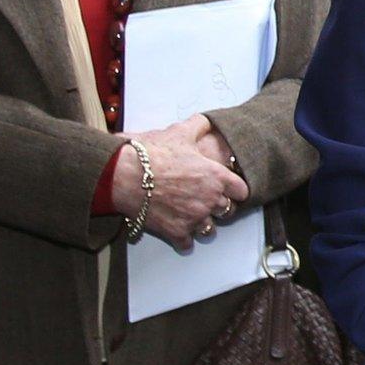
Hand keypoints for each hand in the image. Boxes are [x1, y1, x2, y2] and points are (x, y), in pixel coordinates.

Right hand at [114, 121, 249, 249]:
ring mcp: (193, 218)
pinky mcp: (175, 232)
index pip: (242, 191)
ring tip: (192, 216)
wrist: (123, 175)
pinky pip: (188, 244)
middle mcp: (210, 200)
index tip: (229, 189)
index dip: (235, 189)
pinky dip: (183, 239)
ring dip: (202, 223)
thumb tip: (206, 121)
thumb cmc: (152, 154)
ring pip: (209, 229)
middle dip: (218, 206)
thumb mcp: (179, 133)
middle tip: (206, 201)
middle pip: (227, 210)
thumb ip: (199, 126)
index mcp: (216, 177)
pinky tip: (177, 230)